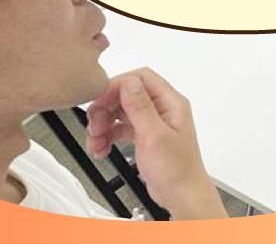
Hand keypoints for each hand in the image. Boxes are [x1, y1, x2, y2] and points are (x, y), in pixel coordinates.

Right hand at [85, 68, 226, 219]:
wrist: (182, 196)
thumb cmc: (176, 170)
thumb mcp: (154, 136)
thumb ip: (140, 107)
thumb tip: (128, 82)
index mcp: (170, 103)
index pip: (141, 79)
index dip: (117, 86)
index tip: (99, 100)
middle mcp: (163, 109)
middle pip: (127, 95)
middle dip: (106, 109)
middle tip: (94, 126)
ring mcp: (154, 122)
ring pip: (121, 112)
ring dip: (104, 124)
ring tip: (96, 141)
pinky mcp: (146, 136)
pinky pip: (122, 128)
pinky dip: (109, 136)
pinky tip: (102, 148)